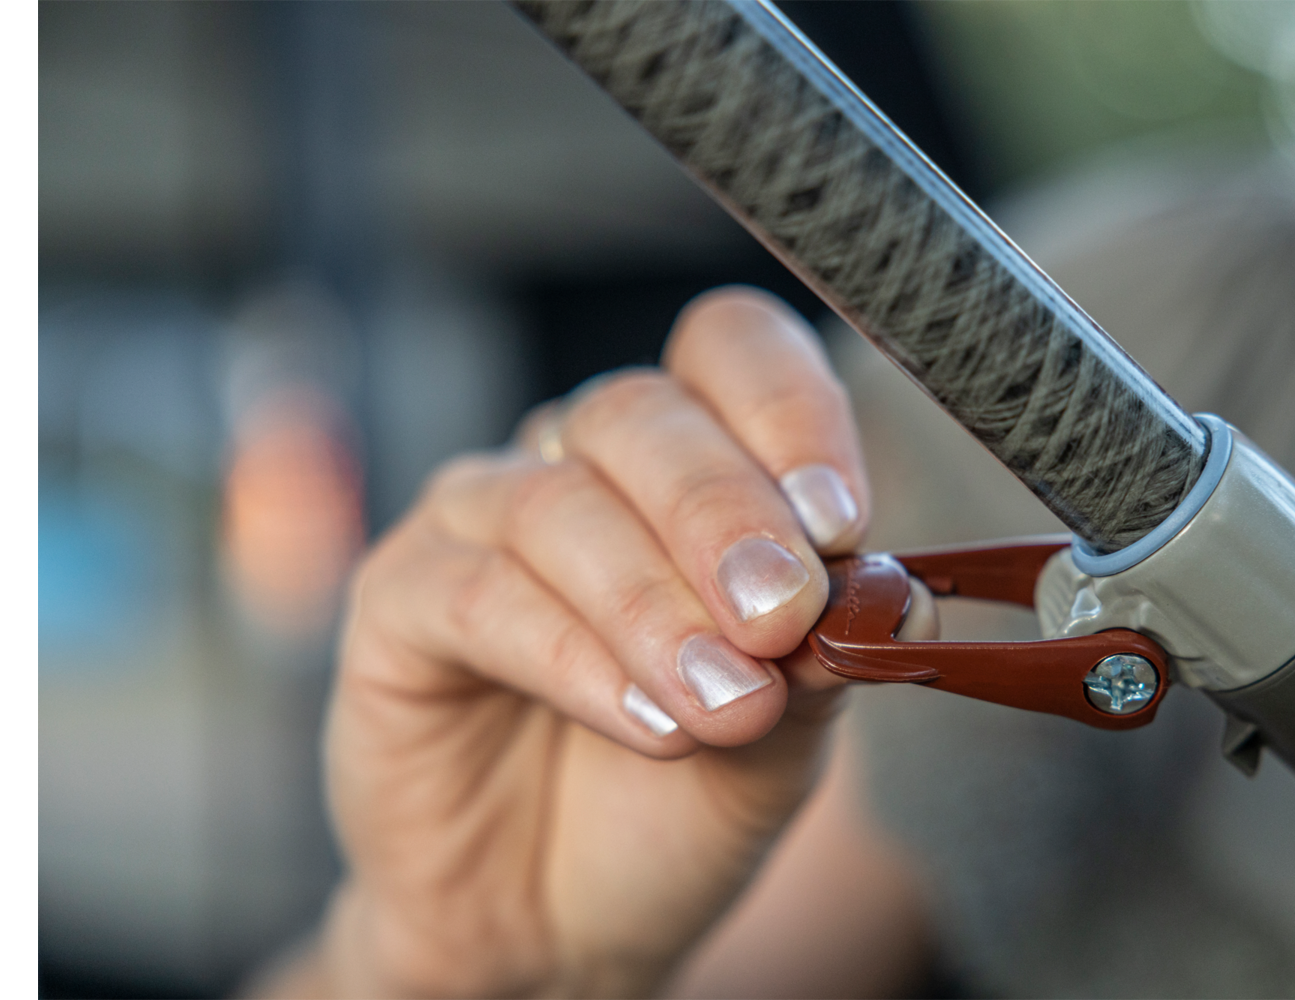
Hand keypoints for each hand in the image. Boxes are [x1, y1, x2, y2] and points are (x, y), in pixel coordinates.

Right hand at [282, 289, 873, 996]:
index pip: (728, 353)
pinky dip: (576, 657)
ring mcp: (480, 521)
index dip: (787, 411)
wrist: (563, 922)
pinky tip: (646, 723)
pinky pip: (482, 595)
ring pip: (560, 503)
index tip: (840, 521)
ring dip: (657, 607)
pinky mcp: (400, 598)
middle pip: (641, 415)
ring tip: (726, 704)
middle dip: (725, 514)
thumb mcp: (786, 732)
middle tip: (780, 615)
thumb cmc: (675, 802)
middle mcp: (580, 465)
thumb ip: (827, 649)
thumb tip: (894, 591)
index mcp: (688, 460)